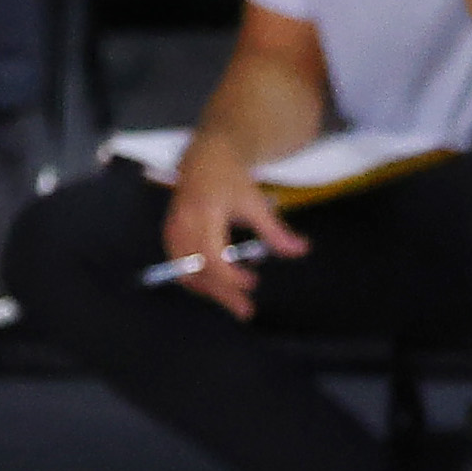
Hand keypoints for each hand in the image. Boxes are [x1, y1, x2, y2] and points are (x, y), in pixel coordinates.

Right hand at [161, 137, 310, 320]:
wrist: (204, 160)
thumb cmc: (230, 180)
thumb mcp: (256, 203)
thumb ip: (275, 231)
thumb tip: (301, 250)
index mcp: (204, 213)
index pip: (212, 255)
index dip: (230, 276)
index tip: (252, 282)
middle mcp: (183, 224)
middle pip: (197, 271)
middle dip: (222, 294)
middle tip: (246, 310)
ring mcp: (172, 232)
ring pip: (187, 274)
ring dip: (212, 292)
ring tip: (236, 301)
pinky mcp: (170, 238)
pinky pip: (182, 269)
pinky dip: (202, 282)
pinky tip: (222, 287)